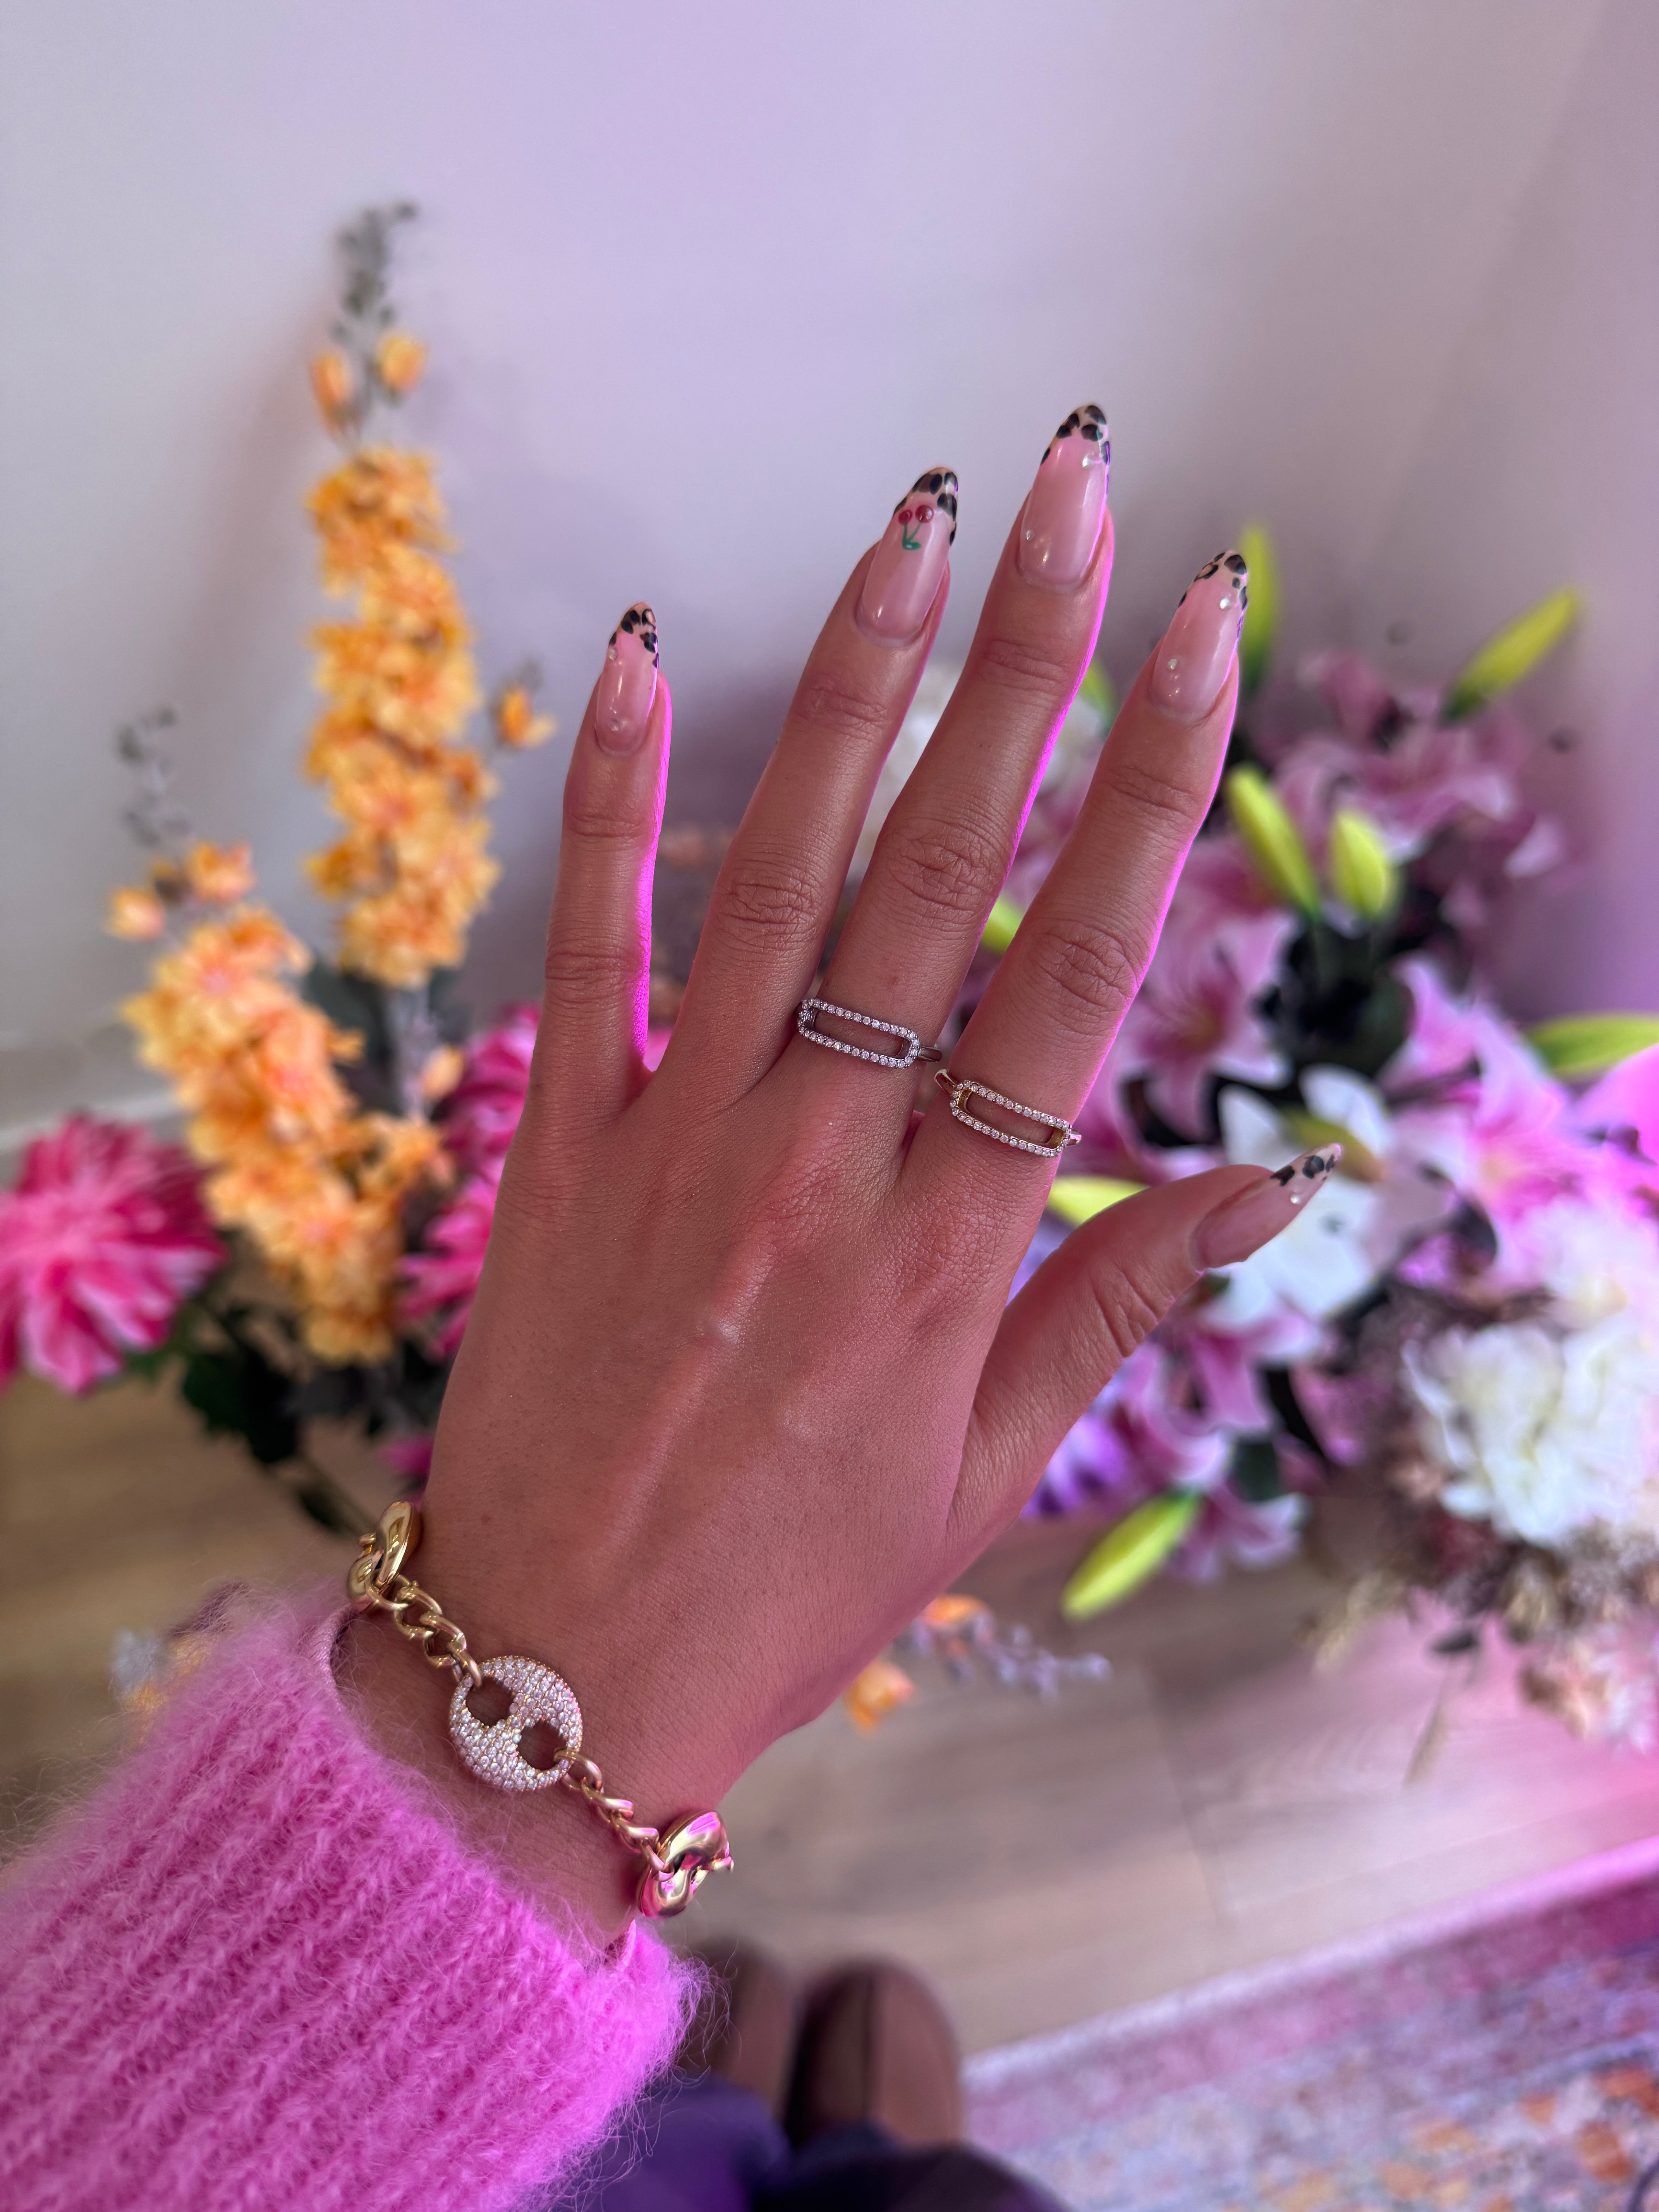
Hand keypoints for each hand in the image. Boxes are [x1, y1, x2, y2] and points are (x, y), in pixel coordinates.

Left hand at [346, 412, 1328, 1931]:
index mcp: (954, 1253)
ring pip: (789, 875)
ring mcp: (683, 1143)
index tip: (1200, 638)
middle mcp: (828, 1167)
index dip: (1154, 790)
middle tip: (1070, 495)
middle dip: (1022, 669)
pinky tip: (628, 654)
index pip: (1081, 975)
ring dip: (854, 690)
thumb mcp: (989, 1478)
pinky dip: (606, 798)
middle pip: (949, 877)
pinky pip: (588, 944)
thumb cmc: (792, 1580)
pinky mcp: (562, 1148)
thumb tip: (1268, 1180)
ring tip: (915, 528)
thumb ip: (1115, 1309)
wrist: (557, 1671)